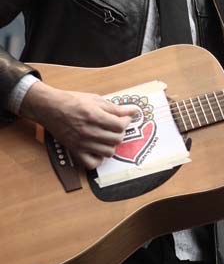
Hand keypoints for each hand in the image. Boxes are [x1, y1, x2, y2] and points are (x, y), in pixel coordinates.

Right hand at [20, 81, 137, 168]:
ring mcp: (82, 143)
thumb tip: (133, 111)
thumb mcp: (95, 99)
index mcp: (95, 116)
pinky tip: (98, 148)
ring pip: (108, 152)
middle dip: (120, 132)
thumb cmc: (72, 101)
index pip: (120, 125)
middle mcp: (89, 131)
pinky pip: (92, 163)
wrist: (50, 108)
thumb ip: (115, 108)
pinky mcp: (75, 151)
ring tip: (108, 136)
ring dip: (112, 144)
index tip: (125, 118)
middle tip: (116, 126)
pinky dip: (98, 158)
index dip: (126, 121)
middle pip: (117, 139)